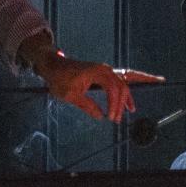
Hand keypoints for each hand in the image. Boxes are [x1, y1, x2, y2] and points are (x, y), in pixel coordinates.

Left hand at [21, 33, 163, 122]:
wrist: (53, 66)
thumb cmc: (59, 79)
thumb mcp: (70, 96)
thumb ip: (87, 106)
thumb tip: (100, 116)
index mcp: (97, 72)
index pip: (113, 89)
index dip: (114, 105)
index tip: (111, 118)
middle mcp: (104, 69)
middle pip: (121, 87)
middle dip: (121, 104)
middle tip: (116, 120)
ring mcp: (105, 71)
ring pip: (122, 83)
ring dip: (127, 97)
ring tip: (132, 109)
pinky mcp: (103, 74)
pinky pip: (119, 80)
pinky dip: (126, 88)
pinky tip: (130, 97)